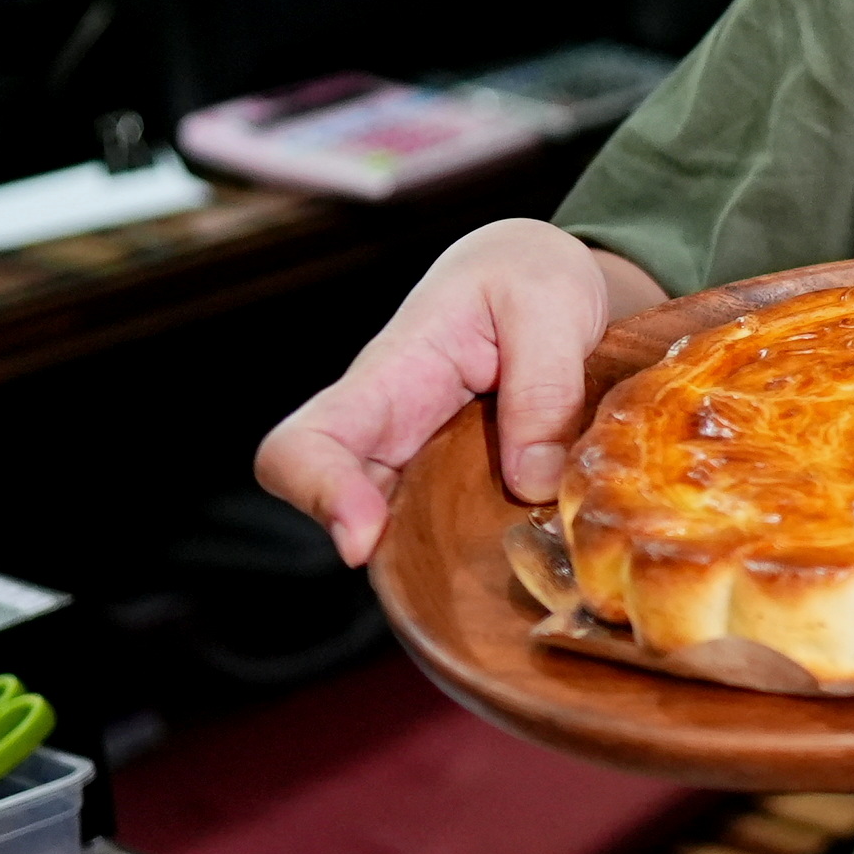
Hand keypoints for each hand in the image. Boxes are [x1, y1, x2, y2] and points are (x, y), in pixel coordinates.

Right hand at [252, 221, 631, 566]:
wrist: (544, 278)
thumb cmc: (529, 276)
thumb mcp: (550, 303)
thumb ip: (543, 384)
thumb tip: (532, 481)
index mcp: (390, 377)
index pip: (304, 445)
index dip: (317, 495)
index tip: (363, 538)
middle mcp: (390, 435)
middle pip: (342, 514)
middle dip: (390, 556)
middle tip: (458, 577)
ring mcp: (422, 467)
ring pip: (402, 538)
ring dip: (444, 563)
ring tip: (512, 566)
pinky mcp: (461, 488)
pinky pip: (454, 536)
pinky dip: (486, 553)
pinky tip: (541, 554)